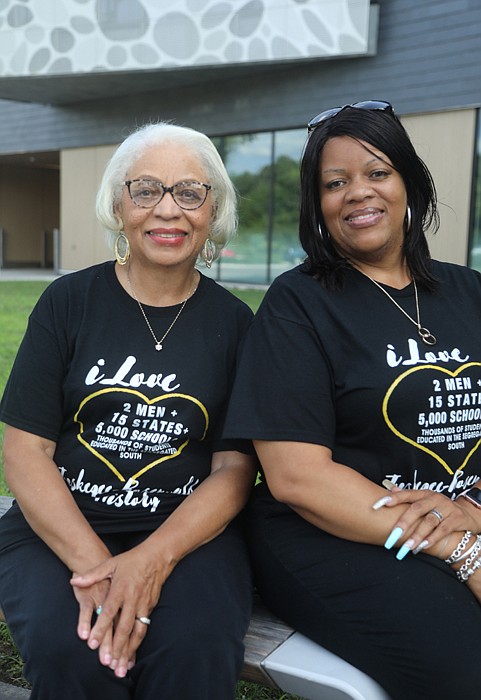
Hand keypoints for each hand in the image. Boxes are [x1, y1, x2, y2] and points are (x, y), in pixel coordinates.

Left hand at [71, 546, 165, 676]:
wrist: (157, 557)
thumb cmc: (131, 560)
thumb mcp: (111, 563)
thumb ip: (92, 574)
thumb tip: (74, 581)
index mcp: (121, 588)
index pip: (109, 612)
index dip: (101, 628)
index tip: (91, 643)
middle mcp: (133, 599)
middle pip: (124, 627)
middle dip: (116, 647)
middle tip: (107, 663)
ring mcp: (143, 605)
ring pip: (136, 632)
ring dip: (128, 650)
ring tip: (120, 667)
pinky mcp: (150, 608)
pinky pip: (143, 630)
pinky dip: (137, 645)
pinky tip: (131, 656)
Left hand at [373, 486, 478, 559]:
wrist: (467, 513)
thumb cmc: (440, 508)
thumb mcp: (426, 500)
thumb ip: (409, 497)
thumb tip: (391, 490)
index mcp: (424, 493)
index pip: (406, 494)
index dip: (391, 499)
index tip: (377, 505)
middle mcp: (434, 498)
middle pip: (416, 509)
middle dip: (403, 523)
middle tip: (392, 536)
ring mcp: (446, 508)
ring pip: (429, 521)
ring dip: (416, 535)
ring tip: (406, 547)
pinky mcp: (456, 519)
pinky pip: (442, 530)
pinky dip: (431, 539)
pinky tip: (421, 547)